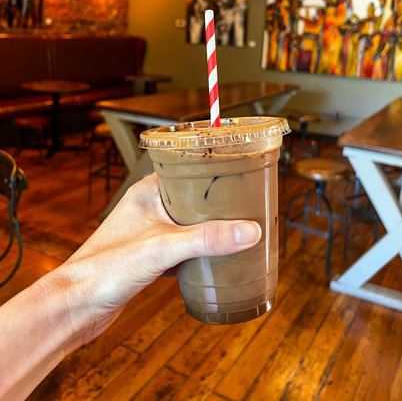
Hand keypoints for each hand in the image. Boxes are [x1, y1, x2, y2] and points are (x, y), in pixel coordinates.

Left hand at [55, 172, 261, 344]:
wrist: (77, 307)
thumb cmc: (105, 268)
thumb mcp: (162, 248)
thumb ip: (206, 238)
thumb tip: (249, 231)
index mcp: (148, 193)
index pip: (186, 170)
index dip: (212, 171)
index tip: (240, 174)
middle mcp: (148, 209)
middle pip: (192, 200)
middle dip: (218, 205)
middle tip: (247, 206)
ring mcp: (149, 235)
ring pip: (188, 226)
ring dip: (209, 231)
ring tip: (237, 232)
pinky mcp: (150, 259)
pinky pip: (182, 251)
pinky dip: (199, 255)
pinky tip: (215, 262)